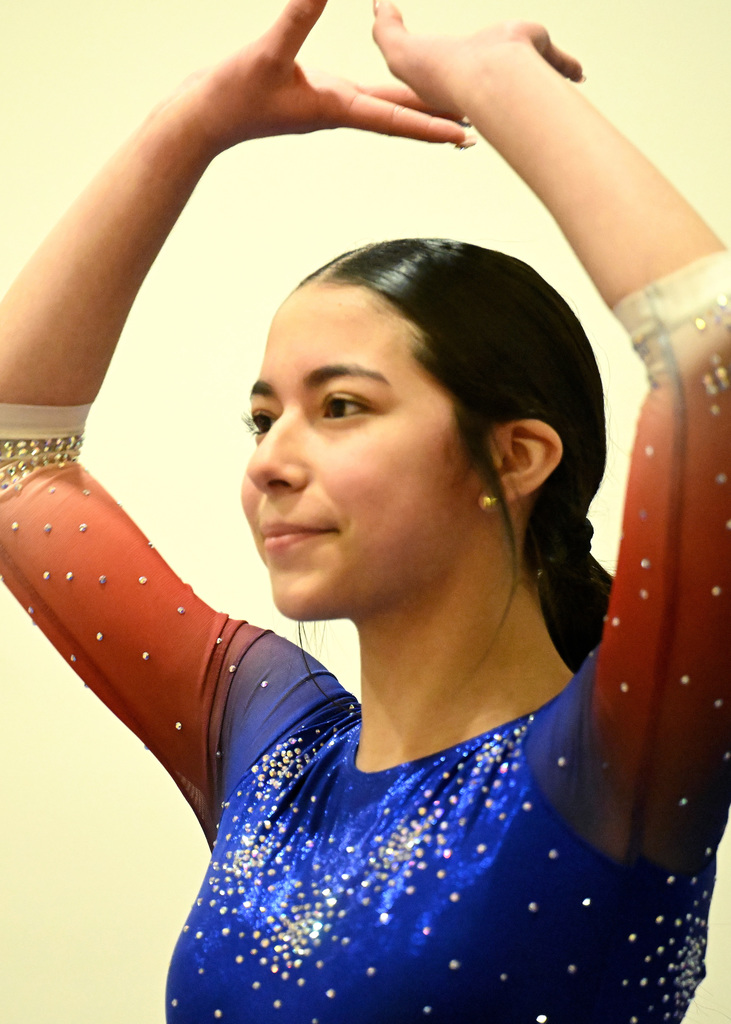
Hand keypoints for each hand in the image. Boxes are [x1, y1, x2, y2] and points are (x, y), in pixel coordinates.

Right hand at [164, 0, 469, 155]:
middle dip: (436, 120)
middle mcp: (339, 109)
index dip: (431, 125)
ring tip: (449, 113)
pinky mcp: (316, 97)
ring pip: (385, 106)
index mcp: (336, 106)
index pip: (394, 117)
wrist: (202, 122)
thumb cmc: (230, 96)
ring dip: (418, 109)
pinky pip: (364, 96)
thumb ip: (297, 15)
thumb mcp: (267, 52)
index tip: (465, 136)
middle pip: (399, 116)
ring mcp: (328, 105)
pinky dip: (388, 93)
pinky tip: (396, 86)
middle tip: (475, 129)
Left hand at [372, 1, 583, 115]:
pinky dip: (566, 67)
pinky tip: (576, 74)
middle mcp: (486, 77)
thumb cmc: (443, 73)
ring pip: (528, 69)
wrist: (486, 77)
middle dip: (502, 81)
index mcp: (456, 78)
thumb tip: (378, 4)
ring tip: (554, 83)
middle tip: (509, 82)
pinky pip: (557, 61)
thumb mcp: (399, 50)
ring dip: (541, 75)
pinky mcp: (539, 54)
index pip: (454, 76)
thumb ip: (387, 28)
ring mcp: (516, 69)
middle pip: (496, 77)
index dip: (454, 74)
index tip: (458, 75)